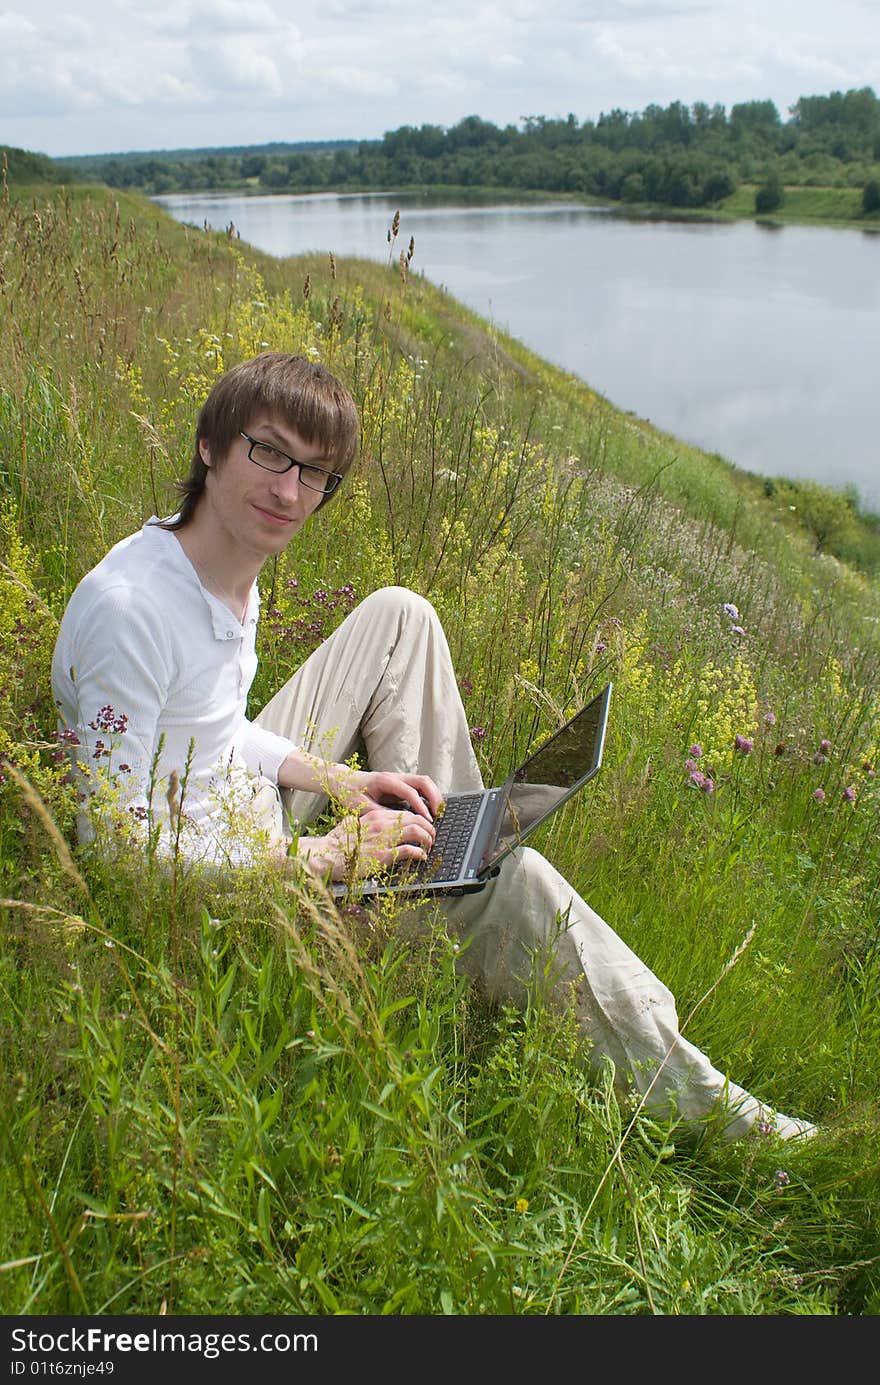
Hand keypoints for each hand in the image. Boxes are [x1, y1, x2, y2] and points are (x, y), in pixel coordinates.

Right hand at [298, 802, 435, 881]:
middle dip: (428, 827)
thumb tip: (362, 822)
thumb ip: (360, 822)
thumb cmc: (335, 843)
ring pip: (418, 831)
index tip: (423, 826)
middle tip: (432, 836)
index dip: (418, 819)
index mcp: (375, 816)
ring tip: (429, 846)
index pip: (405, 812)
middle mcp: (383, 824)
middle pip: (416, 819)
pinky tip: (421, 857)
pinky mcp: (385, 854)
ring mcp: (385, 838)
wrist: (327, 855)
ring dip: (428, 839)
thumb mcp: (349, 825)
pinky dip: (420, 853)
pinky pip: (411, 850)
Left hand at [341, 769, 443, 823]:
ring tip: (437, 812)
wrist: (343, 781)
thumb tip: (398, 824)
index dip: (421, 806)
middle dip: (434, 797)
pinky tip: (429, 809)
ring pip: (424, 782)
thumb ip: (380, 814)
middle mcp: (395, 777)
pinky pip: (419, 787)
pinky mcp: (400, 784)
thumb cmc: (349, 792)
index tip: (428, 820)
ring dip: (433, 796)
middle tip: (438, 814)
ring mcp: (399, 779)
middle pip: (423, 781)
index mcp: (385, 781)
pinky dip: (428, 796)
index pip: (410, 792)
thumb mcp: (361, 806)